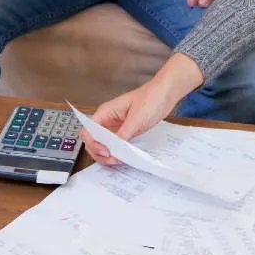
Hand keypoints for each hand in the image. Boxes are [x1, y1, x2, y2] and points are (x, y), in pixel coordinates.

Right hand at [80, 54, 203, 164]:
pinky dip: (117, 152)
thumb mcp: (136, 119)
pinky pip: (116, 144)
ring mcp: (116, 126)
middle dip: (99, 152)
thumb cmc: (151, 98)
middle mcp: (107, 120)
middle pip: (93, 140)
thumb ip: (123, 135)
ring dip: (107, 154)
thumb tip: (114, 150)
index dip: (93, 143)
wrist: (166, 93)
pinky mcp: (125, 131)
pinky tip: (123, 157)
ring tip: (118, 161)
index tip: (106, 152)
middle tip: (112, 160)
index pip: (88, 131)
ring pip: (103, 144)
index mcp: (105, 112)